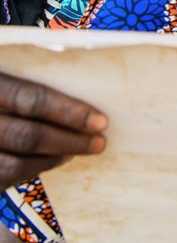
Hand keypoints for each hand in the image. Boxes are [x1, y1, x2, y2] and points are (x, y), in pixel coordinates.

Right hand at [0, 71, 107, 189]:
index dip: (69, 112)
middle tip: (99, 142)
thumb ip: (35, 72)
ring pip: (12, 165)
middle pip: (26, 136)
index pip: (31, 99)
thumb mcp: (8, 63)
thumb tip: (84, 75)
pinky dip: (30, 172)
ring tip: (79, 150)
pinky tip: (51, 161)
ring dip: (52, 160)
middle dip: (70, 141)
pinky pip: (0, 179)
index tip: (101, 121)